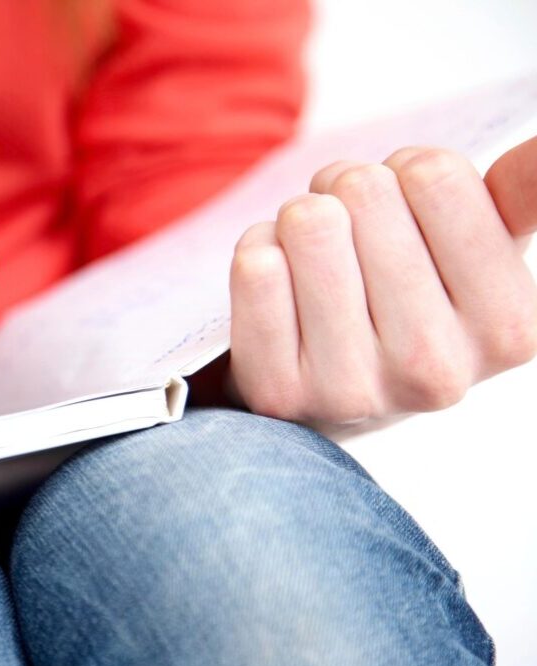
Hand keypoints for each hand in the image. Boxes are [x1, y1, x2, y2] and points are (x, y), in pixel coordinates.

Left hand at [228, 136, 536, 423]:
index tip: (404, 209)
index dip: (404, 170)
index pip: (435, 174)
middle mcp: (436, 370)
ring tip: (312, 258)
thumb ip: (520, 195)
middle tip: (345, 232)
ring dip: (297, 219)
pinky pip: (257, 267)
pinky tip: (276, 288)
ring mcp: (354, 390)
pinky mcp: (280, 393)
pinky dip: (258, 252)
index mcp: (509, 326)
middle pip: (363, 191)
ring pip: (307, 223)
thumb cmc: (405, 298)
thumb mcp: (476, 252)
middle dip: (343, 190)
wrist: (324, 384)